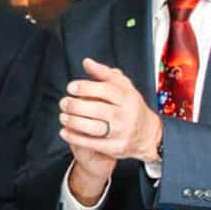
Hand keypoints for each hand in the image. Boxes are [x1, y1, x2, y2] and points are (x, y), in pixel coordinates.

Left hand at [59, 58, 161, 178]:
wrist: (148, 134)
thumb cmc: (130, 106)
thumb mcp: (123, 87)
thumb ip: (104, 74)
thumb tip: (87, 62)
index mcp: (128, 98)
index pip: (106, 90)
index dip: (85, 88)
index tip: (71, 87)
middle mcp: (126, 115)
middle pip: (97, 109)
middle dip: (75, 106)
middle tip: (63, 103)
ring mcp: (121, 132)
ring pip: (93, 127)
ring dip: (73, 122)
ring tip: (63, 116)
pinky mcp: (115, 147)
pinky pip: (91, 143)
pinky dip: (74, 137)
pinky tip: (64, 131)